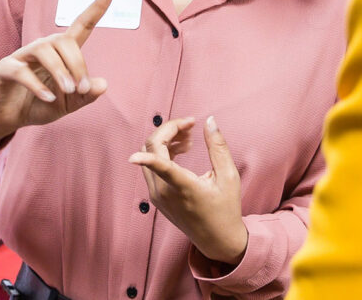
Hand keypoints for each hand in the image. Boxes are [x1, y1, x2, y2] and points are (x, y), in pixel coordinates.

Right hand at [0, 0, 113, 155]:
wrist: (10, 118)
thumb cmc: (41, 104)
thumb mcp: (69, 104)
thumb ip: (86, 96)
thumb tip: (103, 84)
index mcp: (61, 52)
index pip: (81, 25)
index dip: (97, 7)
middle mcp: (42, 48)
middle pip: (63, 40)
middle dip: (77, 64)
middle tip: (83, 89)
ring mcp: (22, 56)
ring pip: (44, 50)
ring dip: (60, 71)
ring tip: (68, 91)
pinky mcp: (5, 69)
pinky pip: (21, 71)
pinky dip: (37, 85)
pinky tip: (48, 97)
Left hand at [129, 116, 247, 265]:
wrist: (217, 240)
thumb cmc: (226, 208)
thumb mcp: (229, 176)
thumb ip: (218, 146)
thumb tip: (209, 121)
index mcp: (183, 188)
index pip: (160, 169)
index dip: (146, 160)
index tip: (132, 157)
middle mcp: (164, 193)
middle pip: (152, 149)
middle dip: (169, 130)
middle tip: (190, 124)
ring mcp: (157, 196)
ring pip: (148, 156)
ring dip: (165, 140)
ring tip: (189, 138)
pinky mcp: (156, 198)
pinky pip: (151, 167)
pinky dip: (162, 153)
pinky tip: (182, 149)